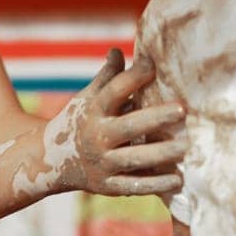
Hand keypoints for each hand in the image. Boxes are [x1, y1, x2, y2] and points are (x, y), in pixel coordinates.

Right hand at [45, 49, 187, 196]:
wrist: (49, 160)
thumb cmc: (79, 120)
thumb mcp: (88, 97)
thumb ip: (107, 77)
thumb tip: (118, 50)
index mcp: (94, 110)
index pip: (114, 90)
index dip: (134, 75)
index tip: (153, 65)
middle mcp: (97, 136)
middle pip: (129, 126)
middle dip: (156, 118)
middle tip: (182, 110)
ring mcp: (102, 163)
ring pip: (134, 159)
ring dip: (161, 154)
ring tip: (186, 147)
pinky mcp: (107, 186)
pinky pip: (134, 186)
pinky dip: (156, 184)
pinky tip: (178, 180)